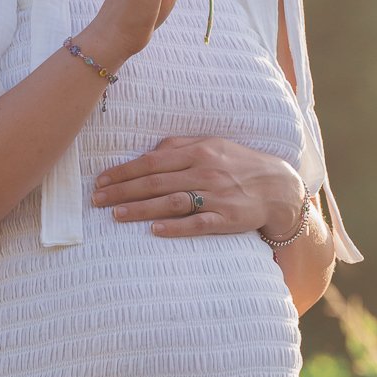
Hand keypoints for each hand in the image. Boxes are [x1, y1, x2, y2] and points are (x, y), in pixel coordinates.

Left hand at [91, 136, 305, 237]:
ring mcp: (216, 196)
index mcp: (199, 151)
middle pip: (156, 182)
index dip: (124, 171)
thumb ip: (180, 148)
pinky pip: (198, 223)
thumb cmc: (239, 165)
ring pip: (172, 202)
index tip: (101, 181)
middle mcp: (205, 172)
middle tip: (97, 200)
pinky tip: (155, 231)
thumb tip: (150, 152)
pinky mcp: (227, 218)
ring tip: (116, 215)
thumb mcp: (212, 145)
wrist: (279, 187)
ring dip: (142, 209)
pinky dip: (176, 227)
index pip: (152, 162)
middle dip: (123, 191)